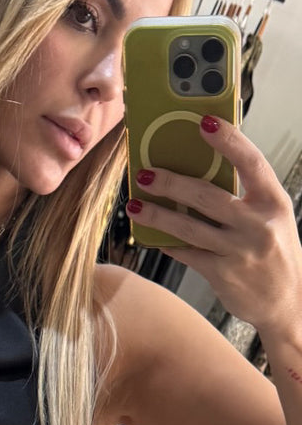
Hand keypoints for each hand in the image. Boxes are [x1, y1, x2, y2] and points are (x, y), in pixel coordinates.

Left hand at [127, 117, 301, 333]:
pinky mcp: (223, 274)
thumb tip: (203, 169)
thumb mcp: (272, 217)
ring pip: (190, 227)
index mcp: (274, 202)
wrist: (287, 301)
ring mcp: (240, 251)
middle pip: (208, 196)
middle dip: (171, 183)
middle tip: (145, 174)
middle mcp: (258, 225)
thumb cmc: (275, 251)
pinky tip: (152, 235)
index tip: (204, 123)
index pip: (252, 163)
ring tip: (136, 204)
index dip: (228, 141)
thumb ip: (247, 196)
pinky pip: (188, 253)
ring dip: (159, 215)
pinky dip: (168, 243)